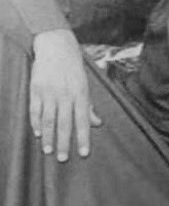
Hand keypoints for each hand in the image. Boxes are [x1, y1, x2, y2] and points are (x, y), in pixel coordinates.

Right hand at [30, 29, 100, 161]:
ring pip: (48, 119)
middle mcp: (65, 94)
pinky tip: (38, 134)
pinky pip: (35, 110)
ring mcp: (49, 92)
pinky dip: (36, 122)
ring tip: (48, 152)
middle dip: (63, 143)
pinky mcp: (36, 89)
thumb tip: (97, 124)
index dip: (83, 138)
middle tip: (62, 159)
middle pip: (64, 123)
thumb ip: (89, 106)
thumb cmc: (74, 68)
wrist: (56, 46)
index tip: (83, 154)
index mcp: (80, 94)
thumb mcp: (85, 84)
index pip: (83, 121)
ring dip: (48, 137)